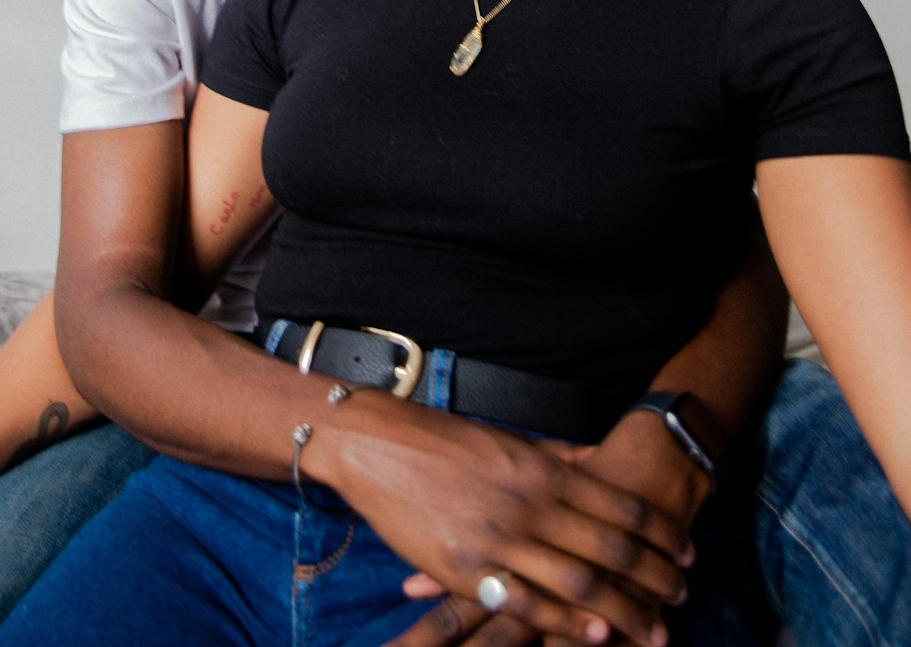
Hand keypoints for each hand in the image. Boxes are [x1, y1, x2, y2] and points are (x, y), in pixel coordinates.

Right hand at [315, 394, 690, 646]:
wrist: (379, 444)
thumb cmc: (448, 440)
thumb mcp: (512, 440)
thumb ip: (558, 458)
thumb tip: (598, 461)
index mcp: (545, 469)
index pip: (622, 507)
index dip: (662, 534)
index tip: (688, 552)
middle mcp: (532, 504)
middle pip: (613, 550)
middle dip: (657, 578)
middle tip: (684, 595)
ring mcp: (500, 539)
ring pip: (581, 585)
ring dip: (627, 611)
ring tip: (656, 629)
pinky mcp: (467, 570)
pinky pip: (528, 606)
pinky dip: (568, 626)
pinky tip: (597, 637)